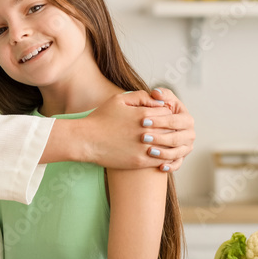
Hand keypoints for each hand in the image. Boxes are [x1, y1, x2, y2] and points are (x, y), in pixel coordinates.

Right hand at [77, 90, 193, 171]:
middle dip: (171, 128)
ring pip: (169, 146)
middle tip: (168, 128)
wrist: (86, 140)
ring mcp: (144, 148)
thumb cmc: (100, 118)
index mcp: (143, 115)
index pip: (168, 112)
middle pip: (171, 129)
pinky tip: (162, 154)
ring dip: (169, 143)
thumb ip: (141, 96)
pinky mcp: (140, 162)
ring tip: (166, 141)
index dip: (166, 113)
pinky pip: (161, 160)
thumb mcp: (119, 99)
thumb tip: (158, 100)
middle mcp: (147, 132)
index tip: (163, 115)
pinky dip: (165, 157)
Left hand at [149, 87, 194, 172]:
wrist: (157, 126)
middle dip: (160, 138)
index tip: (143, 121)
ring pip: (177, 153)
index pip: (176, 121)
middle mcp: (189, 134)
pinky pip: (177, 164)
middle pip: (177, 138)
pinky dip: (170, 166)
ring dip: (163, 153)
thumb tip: (156, 93)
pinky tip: (160, 167)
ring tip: (148, 151)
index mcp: (187, 119)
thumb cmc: (159, 111)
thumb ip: (161, 94)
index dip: (160, 121)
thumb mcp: (162, 100)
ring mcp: (186, 147)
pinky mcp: (180, 157)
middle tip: (143, 137)